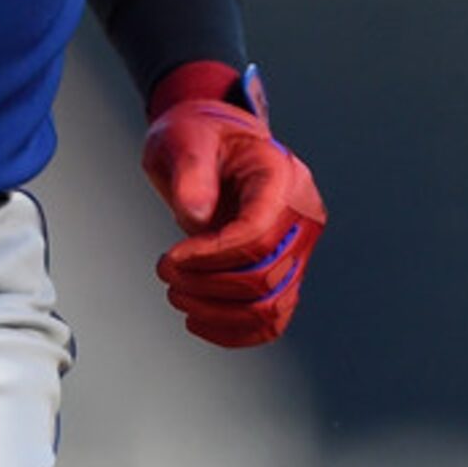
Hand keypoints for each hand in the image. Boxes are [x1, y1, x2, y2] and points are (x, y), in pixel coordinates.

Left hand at [140, 62, 324, 347]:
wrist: (214, 142)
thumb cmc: (197, 136)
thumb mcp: (184, 139)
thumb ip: (191, 172)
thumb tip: (194, 217)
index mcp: (283, 179)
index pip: (257, 235)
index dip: (212, 256)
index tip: (171, 260)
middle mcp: (302, 218)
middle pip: (265, 276)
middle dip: (209, 285)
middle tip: (165, 275)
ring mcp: (300, 248)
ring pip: (272, 305)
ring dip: (220, 312)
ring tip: (176, 297)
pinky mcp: (287, 270)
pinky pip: (274, 317)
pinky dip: (239, 331)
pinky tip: (199, 324)